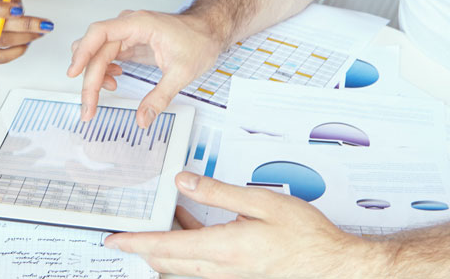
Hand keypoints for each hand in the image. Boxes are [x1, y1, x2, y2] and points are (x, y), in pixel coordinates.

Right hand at [0, 0, 52, 62]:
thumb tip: (22, 10)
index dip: (4, 9)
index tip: (22, 10)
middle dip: (26, 26)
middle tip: (45, 25)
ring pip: (2, 43)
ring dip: (26, 38)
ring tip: (39, 32)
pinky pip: (1, 57)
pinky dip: (17, 51)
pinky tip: (27, 43)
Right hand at [67, 9, 223, 125]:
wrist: (209, 30)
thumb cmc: (199, 40)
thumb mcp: (182, 73)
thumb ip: (160, 97)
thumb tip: (142, 119)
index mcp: (139, 24)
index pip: (100, 33)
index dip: (83, 52)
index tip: (73, 73)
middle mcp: (128, 25)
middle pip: (96, 50)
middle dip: (89, 79)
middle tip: (88, 108)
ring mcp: (127, 33)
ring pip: (98, 53)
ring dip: (95, 75)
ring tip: (103, 95)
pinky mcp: (130, 42)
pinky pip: (107, 54)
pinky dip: (105, 70)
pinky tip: (114, 81)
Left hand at [106, 172, 376, 277]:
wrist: (335, 267)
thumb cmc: (306, 236)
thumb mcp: (261, 203)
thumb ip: (218, 192)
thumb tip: (182, 181)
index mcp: (223, 249)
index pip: (167, 246)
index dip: (136, 242)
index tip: (114, 240)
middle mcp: (222, 269)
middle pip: (169, 262)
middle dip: (143, 249)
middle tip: (123, 237)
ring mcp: (231, 278)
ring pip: (184, 268)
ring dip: (165, 251)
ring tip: (153, 228)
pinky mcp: (241, 277)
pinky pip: (202, 267)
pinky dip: (187, 251)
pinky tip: (191, 230)